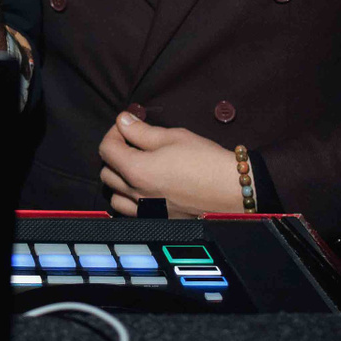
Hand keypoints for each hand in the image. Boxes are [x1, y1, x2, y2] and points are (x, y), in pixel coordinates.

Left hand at [97, 114, 243, 216]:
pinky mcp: (157, 220)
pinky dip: (130, 198)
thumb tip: (123, 121)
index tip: (128, 124)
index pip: (106, 148)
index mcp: (136, 170)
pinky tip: (144, 187)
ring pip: (115, 195)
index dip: (114, 132)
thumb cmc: (205, 161)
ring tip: (137, 166)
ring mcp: (145, 210)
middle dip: (115, 153)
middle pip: (107, 171)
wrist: (233, 191)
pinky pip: (130, 211)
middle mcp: (136, 194)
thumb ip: (141, 131)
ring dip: (119, 178)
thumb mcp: (173, 137)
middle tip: (133, 142)